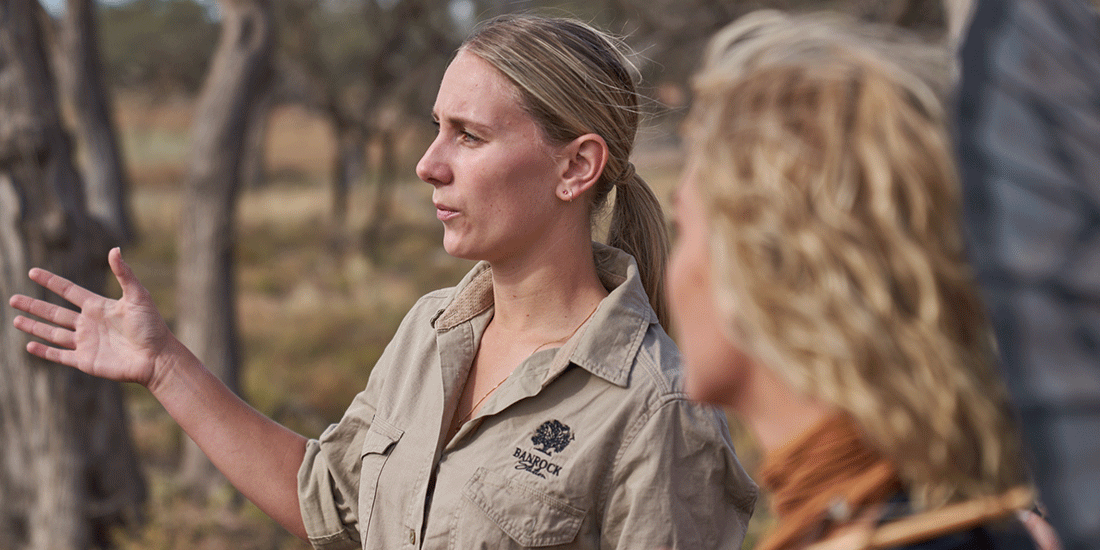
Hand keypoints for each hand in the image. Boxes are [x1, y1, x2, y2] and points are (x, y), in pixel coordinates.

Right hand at [9, 247, 171, 386]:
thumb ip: (124, 274)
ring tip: (16, 320)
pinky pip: (60, 355)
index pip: (69, 291)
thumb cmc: (152, 326)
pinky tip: (29, 345)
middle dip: (34, 306)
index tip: (33, 272)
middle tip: (13, 299)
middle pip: (54, 313)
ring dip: (34, 327)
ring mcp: (86, 343)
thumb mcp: (138, 296)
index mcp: (98, 306)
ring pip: (53, 333)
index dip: (51, 282)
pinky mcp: (85, 361)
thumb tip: (114, 249)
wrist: (157, 357)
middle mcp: (89, 323)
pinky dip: (44, 351)